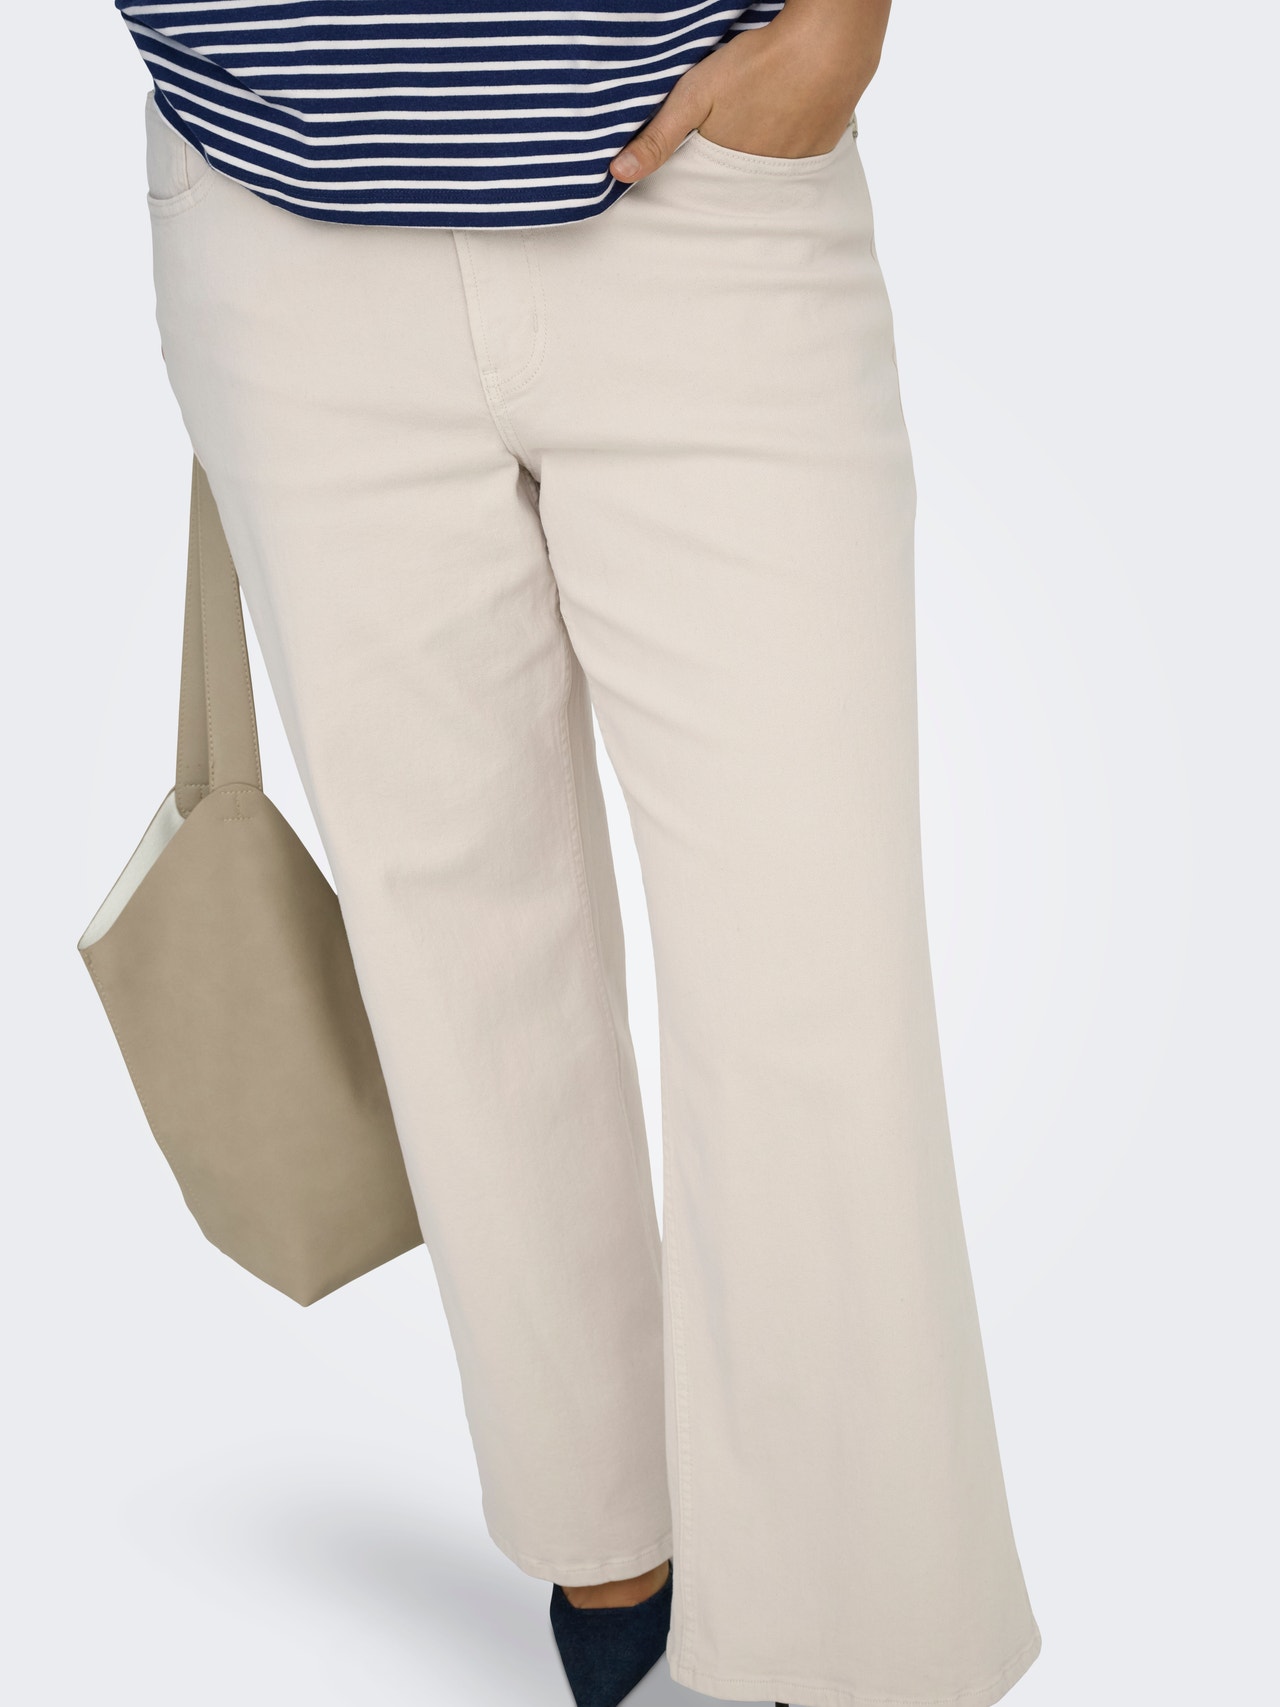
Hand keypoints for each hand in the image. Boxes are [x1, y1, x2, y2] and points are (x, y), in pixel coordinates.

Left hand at [610, 0, 891, 182]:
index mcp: (733, 169)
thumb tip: (618, 175)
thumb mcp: (696, 96)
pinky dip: (790, 140)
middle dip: (730, 164)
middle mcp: (768, 177)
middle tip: (732, 127)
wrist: (831, 41)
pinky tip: (787, 113)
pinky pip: (800, 153)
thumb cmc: (760, 63)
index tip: (695, 156)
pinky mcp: (825, 144)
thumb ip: (658, 137)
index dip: (698, 172)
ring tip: (759, 116)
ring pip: (772, 165)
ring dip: (762, 151)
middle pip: (739, 178)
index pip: (706, 186)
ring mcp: (800, 162)